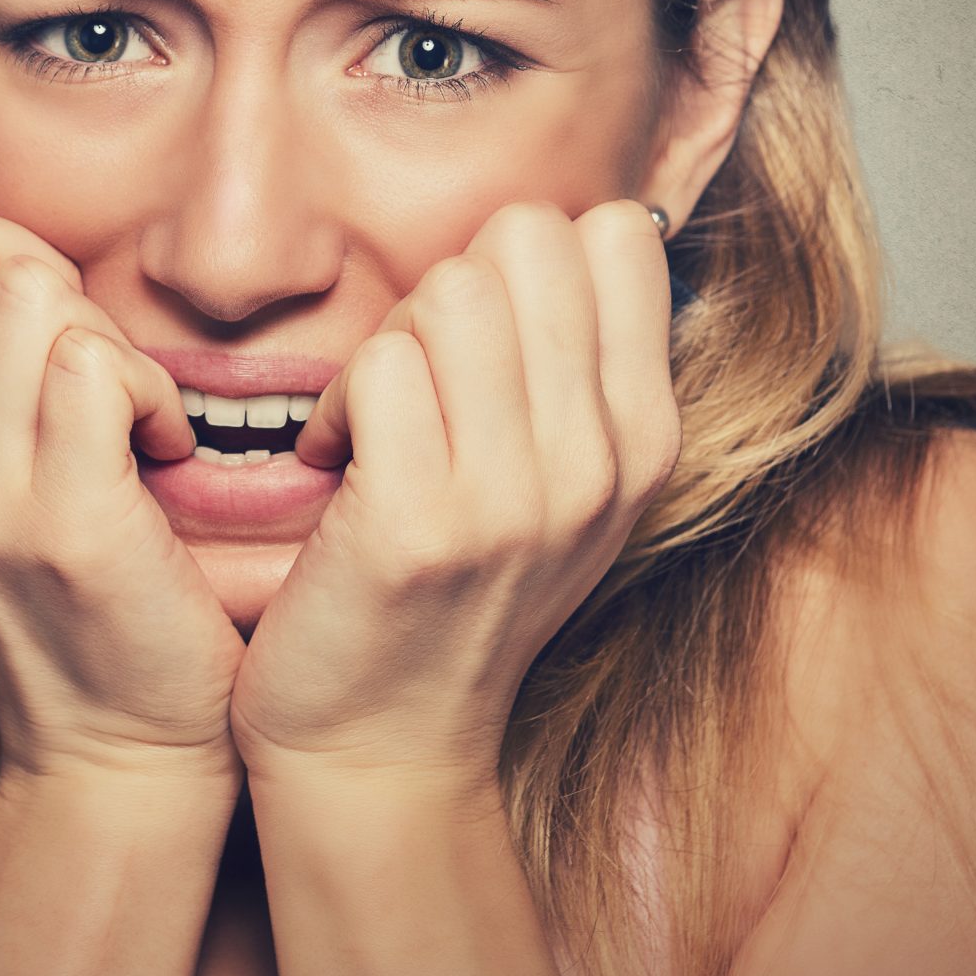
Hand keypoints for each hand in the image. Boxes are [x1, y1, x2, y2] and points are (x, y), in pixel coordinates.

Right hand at [0, 188, 246, 784]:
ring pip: (33, 292)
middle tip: (84, 362)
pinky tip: (159, 455)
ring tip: (123, 420)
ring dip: (108, 338)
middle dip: (39, 267)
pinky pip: (101, 364)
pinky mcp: (61, 520)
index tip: (24, 324)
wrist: (115, 738)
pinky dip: (154, 393)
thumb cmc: (60, 573)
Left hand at [228, 200, 680, 784]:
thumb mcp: (561, 485)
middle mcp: (599, 463)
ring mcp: (516, 497)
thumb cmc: (454, 591)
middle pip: (525, 241)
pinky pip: (378, 366)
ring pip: (450, 293)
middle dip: (448, 286)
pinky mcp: (421, 524)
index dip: (523, 260)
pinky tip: (330, 461)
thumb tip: (570, 229)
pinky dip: (334, 400)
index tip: (485, 346)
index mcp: (644, 437)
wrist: (381, 746)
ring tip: (372, 421)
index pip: (613, 233)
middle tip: (414, 380)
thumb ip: (578, 365)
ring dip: (387, 342)